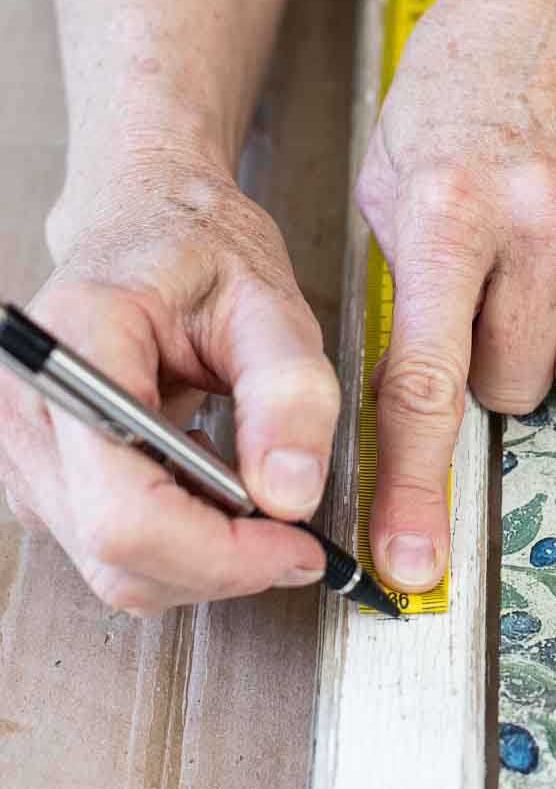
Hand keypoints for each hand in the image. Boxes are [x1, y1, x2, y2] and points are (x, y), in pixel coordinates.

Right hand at [0, 159, 340, 616]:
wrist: (146, 221)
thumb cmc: (198, 247)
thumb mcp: (269, 299)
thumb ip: (289, 389)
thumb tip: (291, 494)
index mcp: (79, 347)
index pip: (124, 510)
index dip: (217, 552)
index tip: (295, 544)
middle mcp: (30, 408)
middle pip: (115, 554)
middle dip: (220, 563)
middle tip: (294, 530)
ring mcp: (24, 449)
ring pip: (112, 567)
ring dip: (201, 554)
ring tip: (247, 480)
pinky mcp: (40, 476)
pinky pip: (109, 547)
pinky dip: (177, 538)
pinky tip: (207, 476)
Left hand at [355, 0, 555, 593]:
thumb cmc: (469, 77)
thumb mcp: (390, 164)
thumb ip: (399, 282)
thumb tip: (410, 398)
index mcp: (447, 212)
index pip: (424, 384)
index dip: (414, 487)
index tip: (417, 566)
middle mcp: (541, 221)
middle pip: (519, 392)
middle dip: (496, 363)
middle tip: (493, 291)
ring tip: (555, 278)